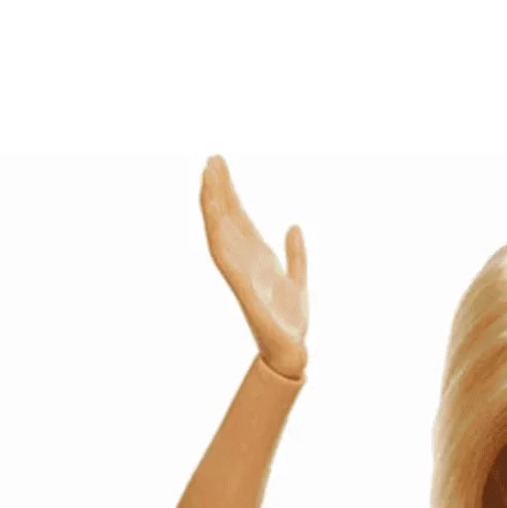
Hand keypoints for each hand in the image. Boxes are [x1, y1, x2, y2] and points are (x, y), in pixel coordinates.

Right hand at [200, 154, 307, 378]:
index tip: (220, 166)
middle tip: (213, 158)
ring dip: (213, 203)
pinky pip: (224, 255)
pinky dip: (217, 232)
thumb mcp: (297, 278)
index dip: (229, 193)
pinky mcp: (240, 285)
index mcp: (256, 257)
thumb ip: (295, 253)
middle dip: (218, 189)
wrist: (292, 349)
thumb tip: (294, 225)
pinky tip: (214, 212)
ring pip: (220, 230)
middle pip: (226, 218)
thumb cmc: (289, 320)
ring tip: (208, 174)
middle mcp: (244, 261)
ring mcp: (239, 271)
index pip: (238, 218)